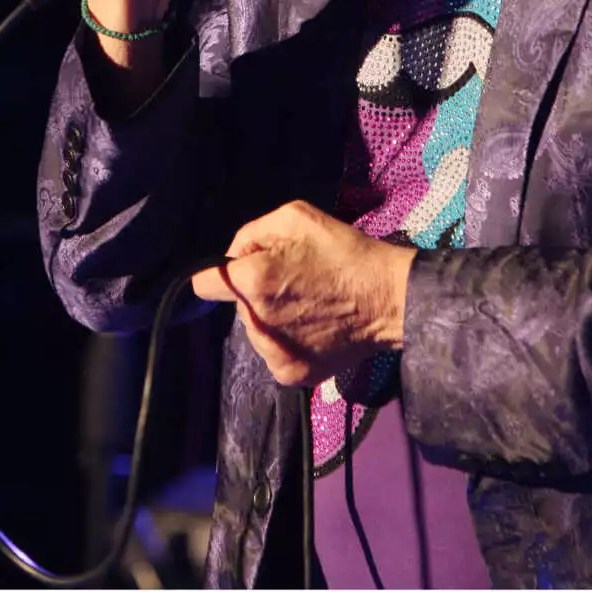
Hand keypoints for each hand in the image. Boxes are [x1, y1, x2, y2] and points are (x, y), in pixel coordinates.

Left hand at [191, 200, 415, 387]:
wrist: (390, 299)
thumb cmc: (343, 252)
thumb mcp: (296, 217)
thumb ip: (252, 233)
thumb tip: (234, 256)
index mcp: (253, 281)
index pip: (202, 284)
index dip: (218, 273)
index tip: (240, 272)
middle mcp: (256, 322)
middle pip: (237, 304)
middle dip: (255, 291)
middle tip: (293, 281)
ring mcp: (273, 353)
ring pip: (255, 330)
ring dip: (270, 318)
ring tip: (308, 305)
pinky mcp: (292, 374)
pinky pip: (274, 352)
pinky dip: (287, 341)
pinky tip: (313, 327)